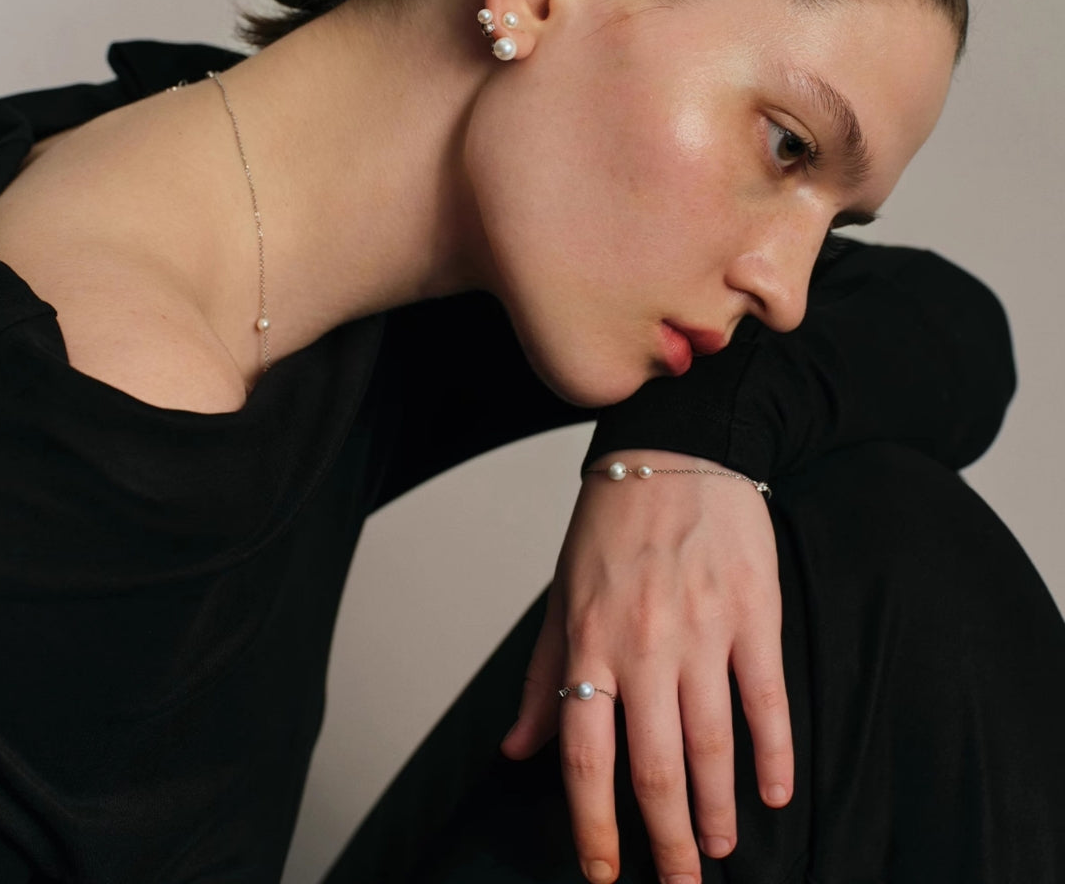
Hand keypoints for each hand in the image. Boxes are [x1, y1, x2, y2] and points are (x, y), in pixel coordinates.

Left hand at [501, 450, 792, 883]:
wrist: (675, 450)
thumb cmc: (611, 523)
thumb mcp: (561, 593)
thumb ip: (542, 674)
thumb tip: (517, 748)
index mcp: (590, 640)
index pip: (586, 757)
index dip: (595, 826)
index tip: (605, 871)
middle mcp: (645, 645)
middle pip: (656, 769)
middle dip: (666, 842)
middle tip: (678, 882)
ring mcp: (704, 631)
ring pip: (714, 746)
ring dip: (716, 811)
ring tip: (716, 848)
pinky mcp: (755, 615)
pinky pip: (768, 701)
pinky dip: (775, 755)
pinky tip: (775, 793)